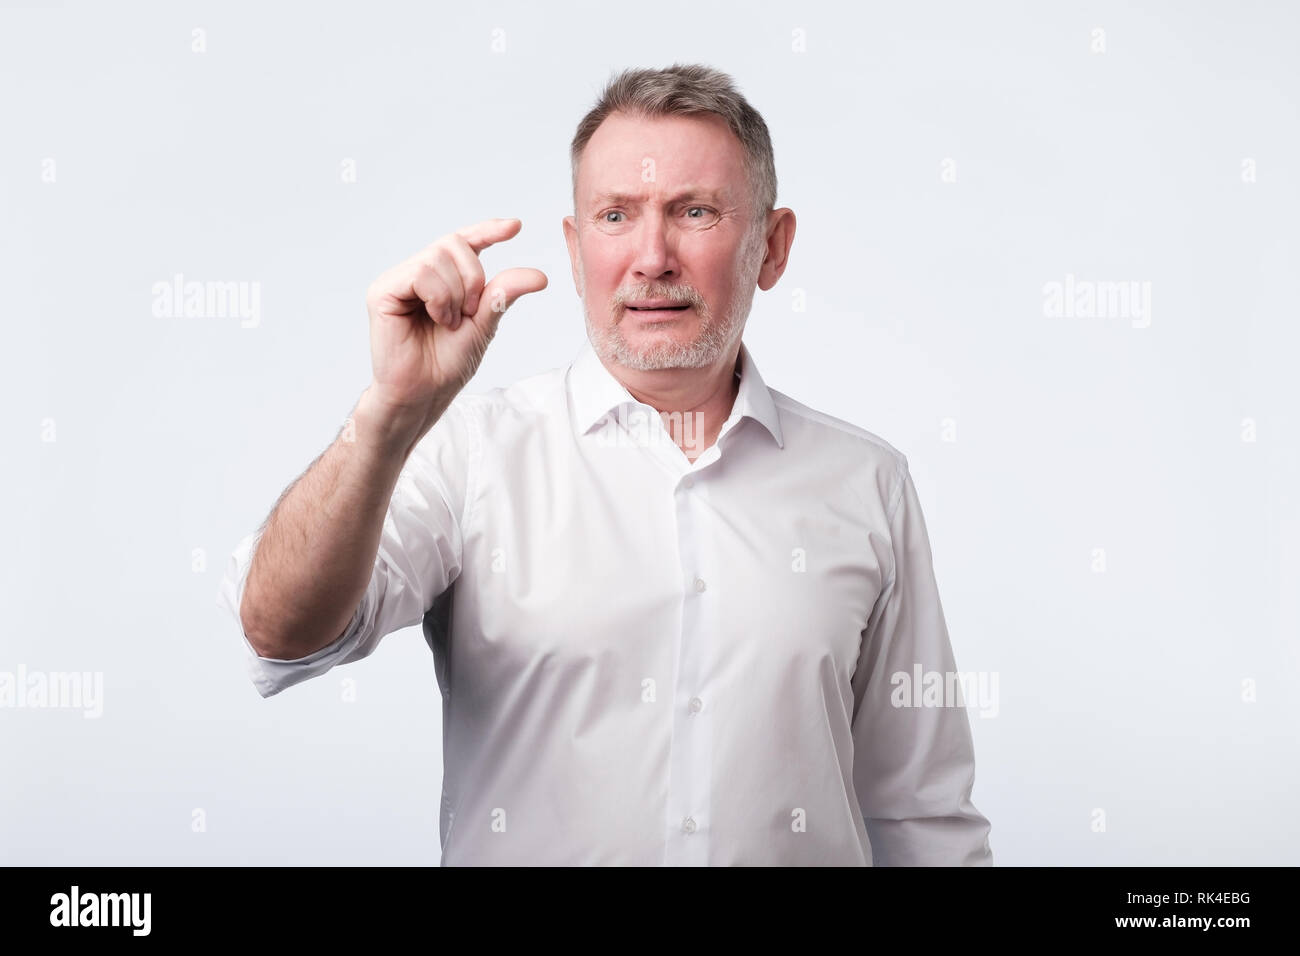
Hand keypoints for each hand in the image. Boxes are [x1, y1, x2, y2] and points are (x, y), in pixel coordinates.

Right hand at [364, 218, 547, 424]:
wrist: (424, 393)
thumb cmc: (448, 364)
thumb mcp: (484, 324)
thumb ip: (503, 294)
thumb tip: (539, 275)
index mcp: (442, 278)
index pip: (464, 242)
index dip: (488, 230)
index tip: (515, 227)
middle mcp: (418, 273)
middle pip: (453, 243)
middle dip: (472, 277)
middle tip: (469, 312)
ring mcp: (398, 280)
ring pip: (437, 257)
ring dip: (455, 293)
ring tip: (449, 322)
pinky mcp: (382, 291)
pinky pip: (420, 273)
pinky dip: (438, 297)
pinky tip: (438, 319)